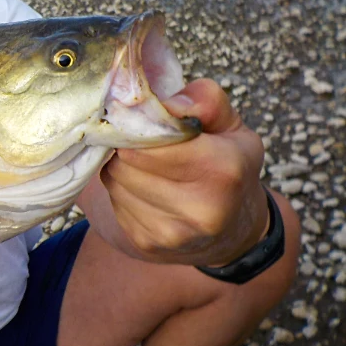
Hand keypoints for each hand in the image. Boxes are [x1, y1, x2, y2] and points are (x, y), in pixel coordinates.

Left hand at [82, 78, 268, 265]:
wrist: (232, 230)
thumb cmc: (228, 165)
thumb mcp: (230, 125)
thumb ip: (204, 101)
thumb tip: (166, 103)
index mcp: (224, 170)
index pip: (152, 138)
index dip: (141, 123)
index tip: (143, 118)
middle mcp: (201, 208)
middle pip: (127, 159)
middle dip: (129, 144)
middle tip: (141, 141)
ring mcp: (172, 232)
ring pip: (115, 179)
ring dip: (122, 167)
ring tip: (145, 165)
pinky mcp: (147, 243)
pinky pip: (114, 202)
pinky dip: (122, 189)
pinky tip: (144, 188)